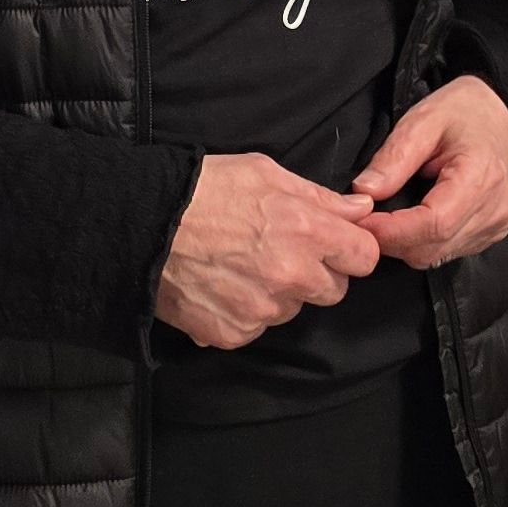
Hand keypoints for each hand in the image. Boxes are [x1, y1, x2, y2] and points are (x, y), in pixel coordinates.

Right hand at [155, 152, 381, 350]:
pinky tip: (222, 286)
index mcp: (306, 231)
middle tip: (281, 253)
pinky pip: (257, 328)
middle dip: (316, 274)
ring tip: (243, 266)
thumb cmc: (205, 189)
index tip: (334, 245)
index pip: (364, 257)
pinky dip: (244, 312)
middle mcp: (291, 276)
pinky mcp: (234, 333)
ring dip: (279, 294)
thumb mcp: (265, 173)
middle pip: (333, 290)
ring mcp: (262, 310)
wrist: (143, 224)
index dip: (351, 249)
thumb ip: (320, 197)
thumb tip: (362, 210)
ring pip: (293, 310)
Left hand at [354, 76, 507, 266]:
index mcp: (480, 176)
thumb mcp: (422, 121)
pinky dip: (421, 243)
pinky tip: (410, 221)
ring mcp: (495, 225)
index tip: (361, 221)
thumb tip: (365, 191)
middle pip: (432, 246)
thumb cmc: (464, 112)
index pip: (433, 223)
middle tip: (363, 218)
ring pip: (436, 256)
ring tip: (384, 217)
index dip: (391, 231)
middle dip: (390, 239)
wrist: (498, 115)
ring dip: (403, 244)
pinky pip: (446, 253)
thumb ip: (394, 157)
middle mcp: (493, 208)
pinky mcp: (489, 233)